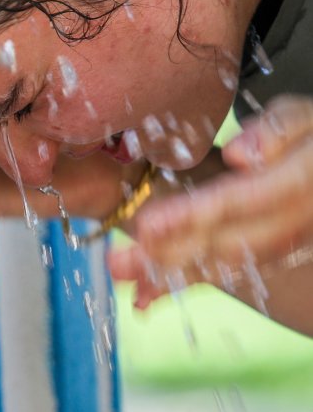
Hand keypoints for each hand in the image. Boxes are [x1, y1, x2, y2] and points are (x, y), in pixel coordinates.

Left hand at [108, 95, 312, 308]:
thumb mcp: (305, 116)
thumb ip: (278, 130)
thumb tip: (241, 156)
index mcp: (300, 184)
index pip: (238, 201)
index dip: (191, 216)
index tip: (147, 227)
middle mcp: (294, 223)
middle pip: (227, 246)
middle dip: (170, 259)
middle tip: (118, 264)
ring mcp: (285, 244)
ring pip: (226, 267)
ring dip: (174, 279)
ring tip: (128, 289)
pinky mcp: (272, 254)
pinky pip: (229, 272)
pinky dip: (188, 282)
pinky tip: (147, 294)